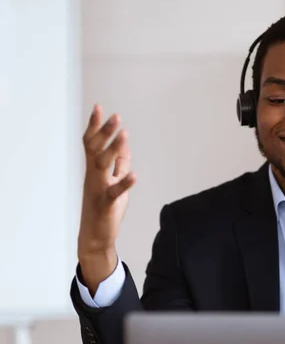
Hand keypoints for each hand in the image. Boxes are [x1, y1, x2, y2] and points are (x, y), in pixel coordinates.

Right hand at [78, 104, 135, 290]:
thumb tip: (124, 144)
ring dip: (113, 150)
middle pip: (95, 150)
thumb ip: (119, 163)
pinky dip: (124, 183)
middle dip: (104, 132)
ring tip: (123, 135)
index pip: (91, 143)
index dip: (95, 125)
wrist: (96, 236)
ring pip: (102, 166)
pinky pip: (114, 192)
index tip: (99, 107)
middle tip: (115, 116)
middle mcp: (93, 176)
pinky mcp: (106, 204)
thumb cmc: (104, 207)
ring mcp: (98, 190)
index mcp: (94, 170)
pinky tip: (134, 176)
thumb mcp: (114, 181)